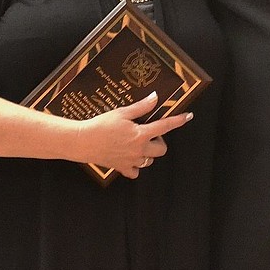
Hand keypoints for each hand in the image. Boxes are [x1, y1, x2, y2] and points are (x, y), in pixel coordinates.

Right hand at [77, 92, 191, 178]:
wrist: (81, 141)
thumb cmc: (100, 125)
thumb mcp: (121, 113)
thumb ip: (141, 107)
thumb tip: (155, 98)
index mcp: (141, 134)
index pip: (165, 126)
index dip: (178, 120)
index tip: (188, 116)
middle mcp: (139, 149)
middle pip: (162, 150)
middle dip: (159, 142)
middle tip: (148, 135)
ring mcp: (131, 160)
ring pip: (149, 161)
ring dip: (148, 153)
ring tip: (137, 145)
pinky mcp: (121, 168)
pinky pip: (135, 172)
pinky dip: (135, 167)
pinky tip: (129, 158)